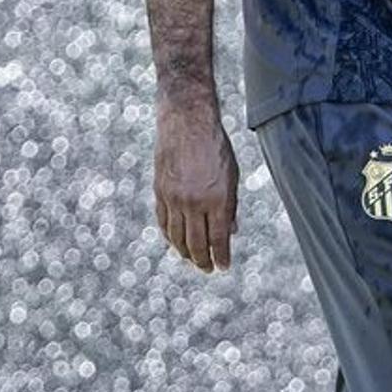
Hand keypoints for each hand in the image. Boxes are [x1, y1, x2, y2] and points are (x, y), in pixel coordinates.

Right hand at [153, 98, 240, 272]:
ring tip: (192, 260)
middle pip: (196, 243)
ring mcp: (174, 198)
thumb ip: (230, 205)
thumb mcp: (231, 175)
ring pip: (177, 237)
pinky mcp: (160, 191)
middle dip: (203, 261)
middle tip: (207, 269)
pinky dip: (169, 235)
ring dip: (185, 252)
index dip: (221, 257)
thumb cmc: (215, 146)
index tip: (224, 267)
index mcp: (217, 198)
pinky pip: (163, 222)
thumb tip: (231, 231)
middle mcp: (194, 202)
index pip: (219, 239)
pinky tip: (175, 242)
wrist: (186, 121)